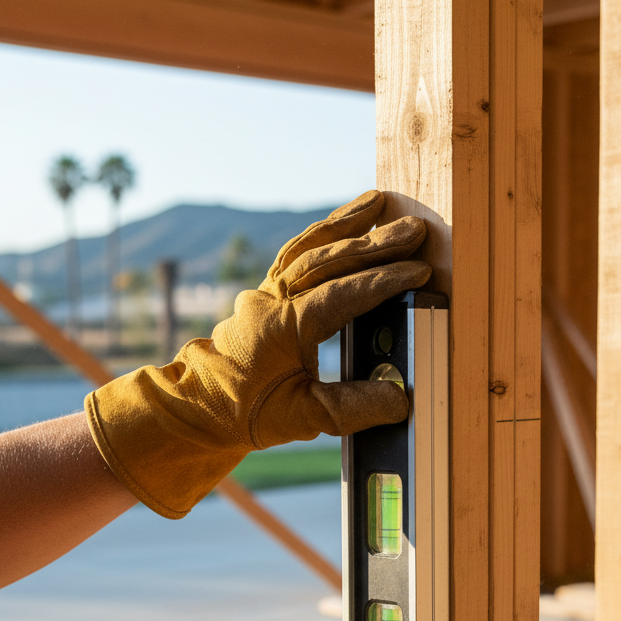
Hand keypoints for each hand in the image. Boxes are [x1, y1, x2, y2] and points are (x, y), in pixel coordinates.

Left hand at [85, 191, 429, 518]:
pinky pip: (295, 254)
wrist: (201, 408)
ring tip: (379, 202)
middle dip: (375, 243)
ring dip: (346, 224)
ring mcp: (265, 293)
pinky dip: (323, 236)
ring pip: (308, 247)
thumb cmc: (248, 414)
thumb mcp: (304, 418)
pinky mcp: (265, 295)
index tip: (419, 272)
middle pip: (328, 261)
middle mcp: (272, 302)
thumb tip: (400, 398)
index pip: (342, 295)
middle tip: (414, 229)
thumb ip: (353, 407)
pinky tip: (344, 226)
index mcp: (283, 328)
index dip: (383, 282)